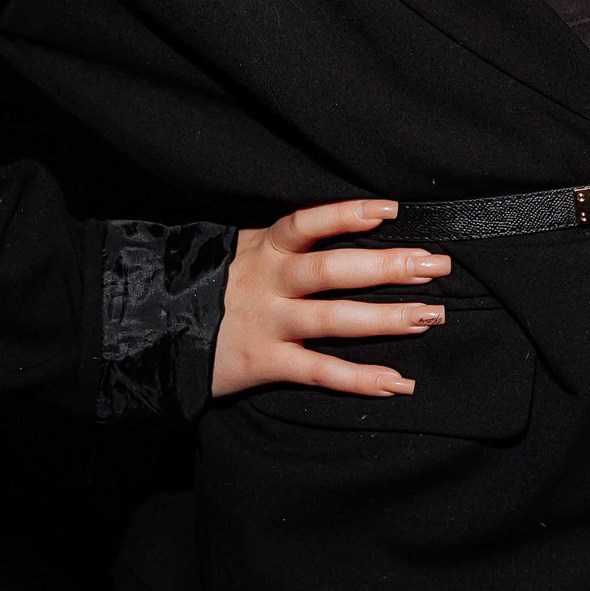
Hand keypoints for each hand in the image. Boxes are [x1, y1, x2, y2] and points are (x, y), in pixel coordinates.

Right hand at [211, 198, 449, 400]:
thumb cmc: (211, 286)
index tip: (392, 209)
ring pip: (334, 319)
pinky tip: (396, 381)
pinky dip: (360, 378)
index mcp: (264, 249)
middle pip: (333, 270)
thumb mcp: (239, 251)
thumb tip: (345, 227)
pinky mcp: (265, 362)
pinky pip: (319, 372)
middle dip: (389, 265)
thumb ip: (283, 243)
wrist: (153, 331)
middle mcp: (269, 282)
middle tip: (437, 264)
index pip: (309, 224)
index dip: (348, 215)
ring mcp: (268, 323)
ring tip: (431, 316)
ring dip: (387, 318)